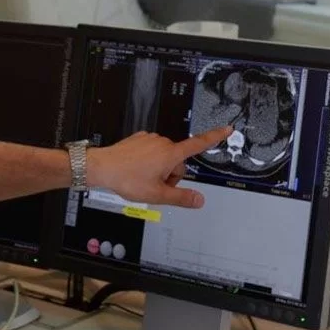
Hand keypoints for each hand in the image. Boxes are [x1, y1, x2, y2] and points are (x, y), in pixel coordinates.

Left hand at [88, 127, 232, 208]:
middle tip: (155, 185)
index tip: (227, 129)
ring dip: (159, 170)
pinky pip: (152, 152)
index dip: (215, 137)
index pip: (199, 144)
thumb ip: (181, 198)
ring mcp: (150, 140)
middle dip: (171, 175)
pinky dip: (148, 162)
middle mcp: (162, 142)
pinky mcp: (139, 139)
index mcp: (170, 154)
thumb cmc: (127, 178)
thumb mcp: (157, 195)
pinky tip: (137, 170)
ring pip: (164, 158)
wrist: (102, 167)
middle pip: (178, 162)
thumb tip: (198, 200)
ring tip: (142, 178)